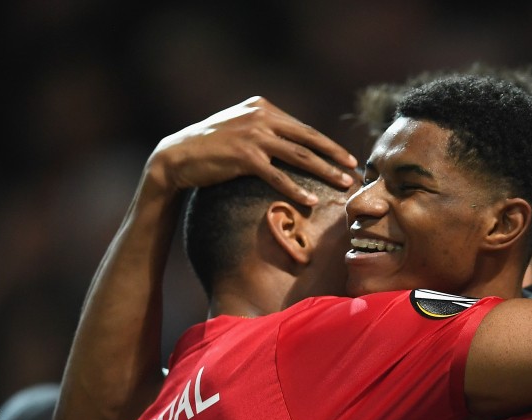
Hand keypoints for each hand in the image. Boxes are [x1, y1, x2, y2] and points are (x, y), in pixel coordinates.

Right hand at [149, 96, 358, 205]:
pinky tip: (310, 200)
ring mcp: (253, 135)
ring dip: (324, 171)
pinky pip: (277, 176)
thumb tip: (291, 143)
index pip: (302, 127)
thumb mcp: (239, 127)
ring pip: (298, 156)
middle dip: (334, 154)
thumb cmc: (210, 146)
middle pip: (308, 138)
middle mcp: (260, 116)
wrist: (177, 156)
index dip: (327, 143)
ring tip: (342, 184)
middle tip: (354, 168)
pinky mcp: (244, 157)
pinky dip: (295, 189)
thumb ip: (264, 128)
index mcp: (262, 106)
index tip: (346, 156)